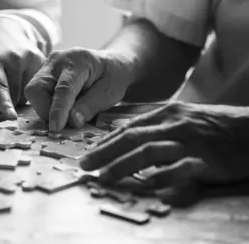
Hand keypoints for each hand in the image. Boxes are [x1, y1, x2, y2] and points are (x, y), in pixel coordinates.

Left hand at [0, 18, 45, 118]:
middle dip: (7, 103)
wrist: (2, 28)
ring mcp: (29, 56)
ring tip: (8, 83)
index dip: (4, 103)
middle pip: (14, 94)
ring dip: (17, 97)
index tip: (10, 117)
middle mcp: (13, 56)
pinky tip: (19, 78)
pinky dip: (27, 88)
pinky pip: (36, 85)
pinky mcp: (41, 58)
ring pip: (27, 92)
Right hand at [24, 48, 133, 130]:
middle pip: (36, 88)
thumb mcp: (109, 93)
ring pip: (33, 92)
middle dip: (45, 109)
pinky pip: (37, 93)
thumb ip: (90, 106)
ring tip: (66, 112)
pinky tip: (62, 106)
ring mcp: (47, 66)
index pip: (63, 88)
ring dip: (45, 108)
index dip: (58, 110)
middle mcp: (57, 60)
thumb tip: (71, 121)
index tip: (56, 128)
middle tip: (62, 122)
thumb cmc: (113, 76)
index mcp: (77, 61)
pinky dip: (46, 104)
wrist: (110, 63)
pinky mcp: (43, 74)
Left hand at [80, 102, 248, 188]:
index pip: (128, 128)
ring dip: (123, 164)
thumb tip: (129, 139)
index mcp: (166, 114)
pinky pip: (181, 168)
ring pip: (150, 151)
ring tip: (104, 177)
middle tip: (84, 165)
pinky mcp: (206, 159)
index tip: (88, 153)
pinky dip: (164, 177)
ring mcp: (190, 141)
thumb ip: (158, 127)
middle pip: (132, 137)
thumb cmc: (216, 126)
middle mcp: (174, 125)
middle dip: (104, 152)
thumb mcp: (184, 119)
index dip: (105, 141)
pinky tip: (149, 186)